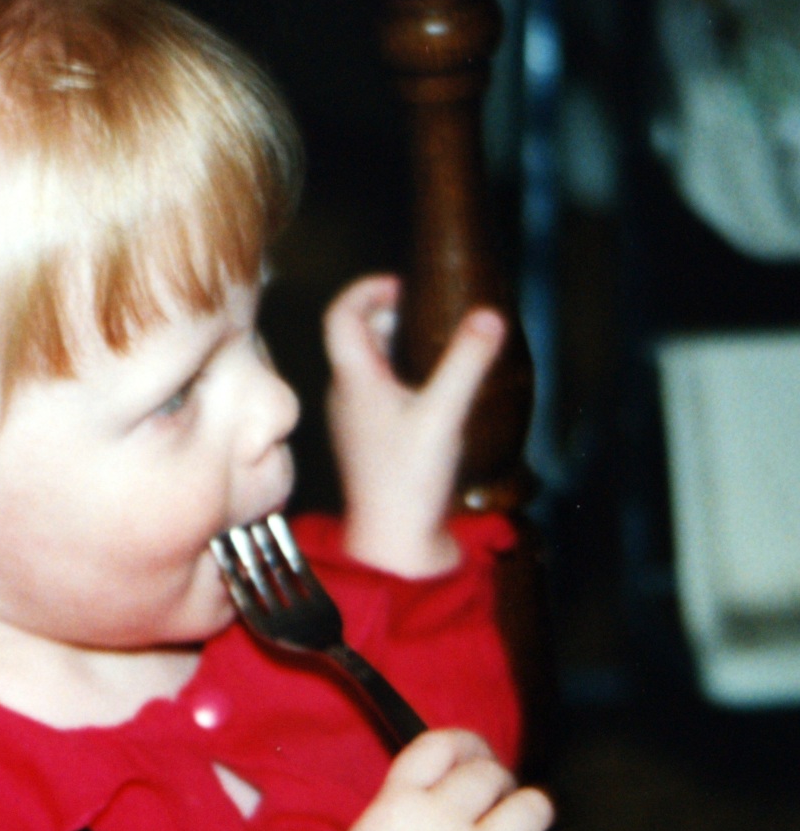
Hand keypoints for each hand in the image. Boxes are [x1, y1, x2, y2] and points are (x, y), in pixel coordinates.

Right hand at [306, 730, 572, 830]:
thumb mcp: (369, 830)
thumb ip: (412, 798)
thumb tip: (467, 776)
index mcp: (398, 802)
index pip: (442, 744)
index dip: (466, 744)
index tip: (474, 755)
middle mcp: (440, 822)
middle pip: (491, 772)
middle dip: (495, 785)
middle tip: (491, 807)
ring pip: (533, 806)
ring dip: (525, 814)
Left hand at [323, 275, 504, 576]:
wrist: (395, 545)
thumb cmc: (408, 483)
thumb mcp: (443, 416)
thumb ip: (466, 363)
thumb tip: (489, 316)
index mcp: (354, 381)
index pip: (340, 315)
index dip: (366, 289)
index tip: (403, 285)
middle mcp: (348, 397)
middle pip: (356, 337)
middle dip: (390, 315)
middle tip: (430, 313)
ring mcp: (358, 422)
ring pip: (370, 368)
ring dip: (399, 348)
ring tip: (440, 347)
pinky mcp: (374, 443)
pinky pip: (382, 396)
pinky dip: (405, 380)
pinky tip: (439, 394)